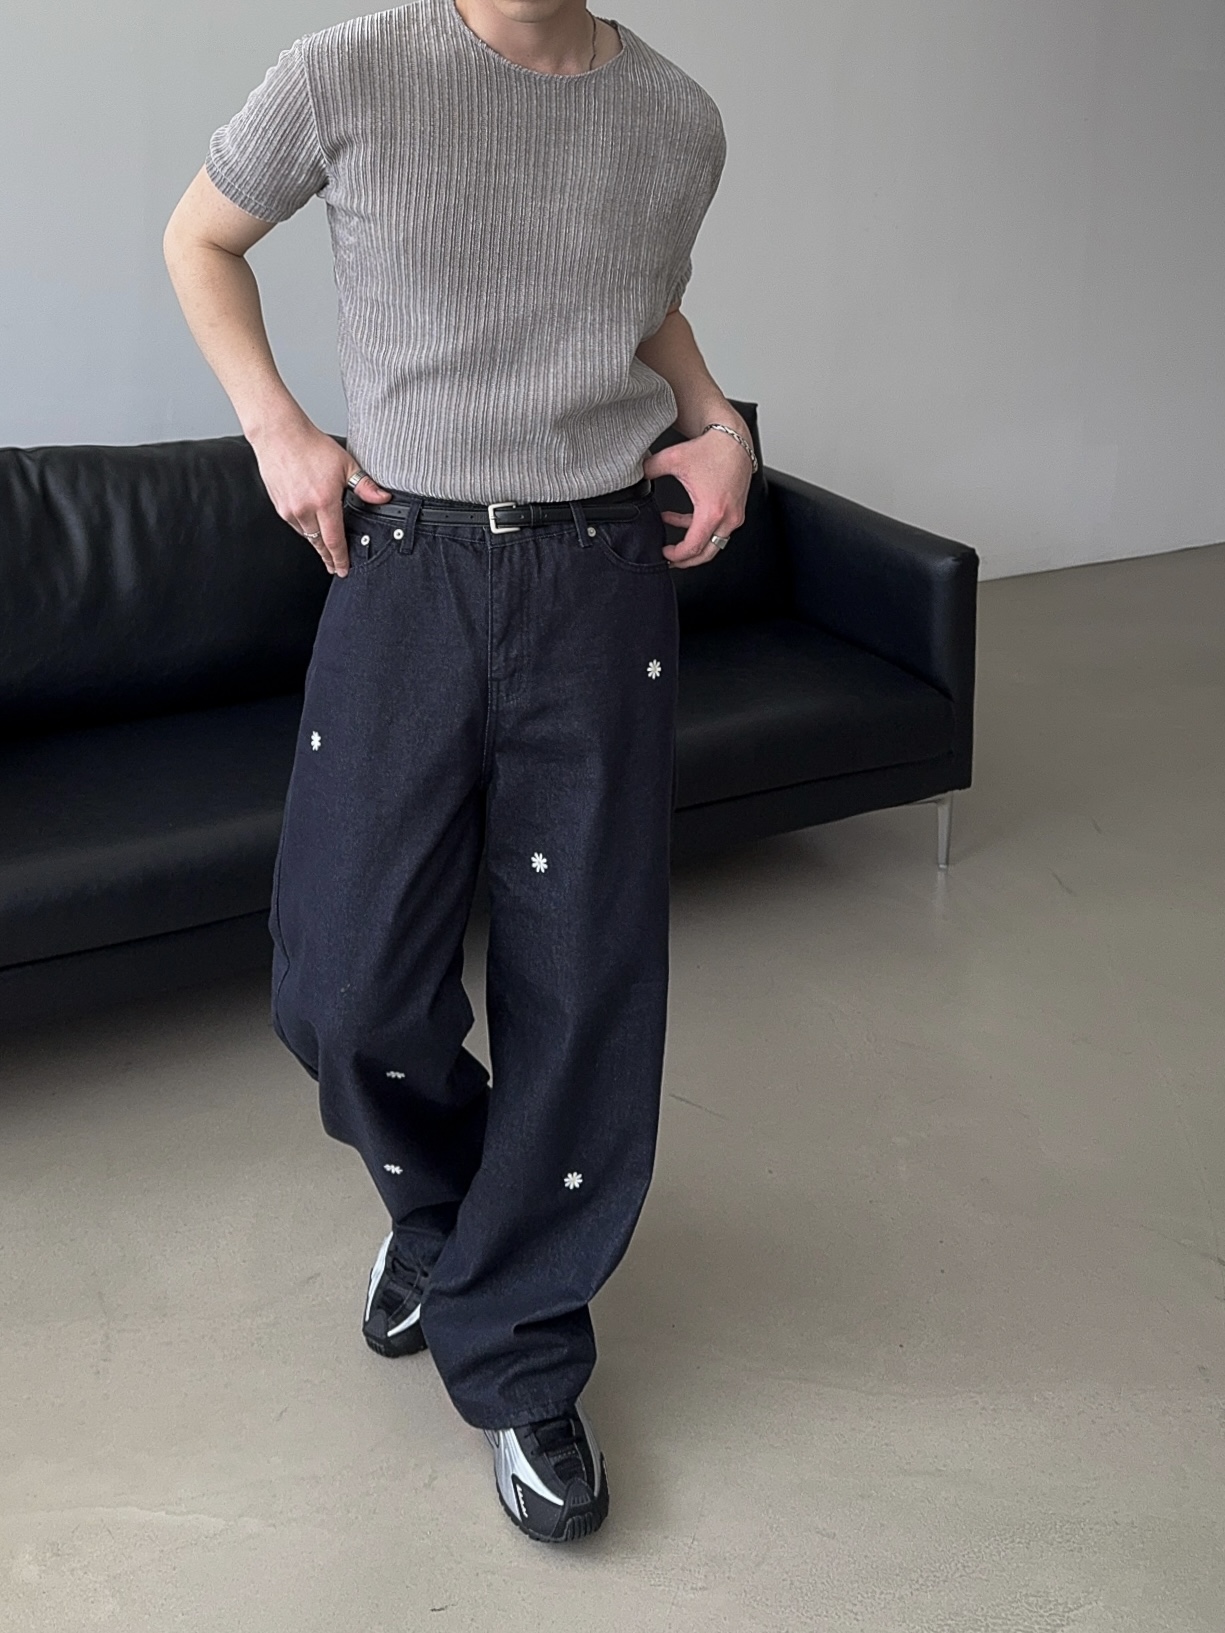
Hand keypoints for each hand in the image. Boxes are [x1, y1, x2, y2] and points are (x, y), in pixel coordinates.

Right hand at [248, 417, 391, 576]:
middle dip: (329, 558)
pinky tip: (312, 527)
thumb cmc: (311, 446)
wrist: (279, 435)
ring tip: (326, 549)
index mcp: (324, 502)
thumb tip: (384, 498)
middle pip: (319, 543)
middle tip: (336, 568)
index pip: (335, 540)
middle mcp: (304, 509)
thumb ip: (365, 486)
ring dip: (317, 543)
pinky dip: (306, 529)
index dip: (341, 558)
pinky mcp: (279, 506)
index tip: (344, 570)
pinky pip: (296, 525)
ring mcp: (289, 509)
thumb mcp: (345, 464)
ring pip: (307, 535)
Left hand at [642, 427, 750, 569]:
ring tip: (674, 544)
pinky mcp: (736, 510)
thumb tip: (635, 474)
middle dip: (686, 561)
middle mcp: (728, 517)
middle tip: (670, 561)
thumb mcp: (674, 459)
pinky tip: (681, 519)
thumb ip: (650, 469)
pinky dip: (700, 530)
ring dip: (693, 544)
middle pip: (707, 554)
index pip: (693, 548)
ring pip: (714, 544)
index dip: (677, 556)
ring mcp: (734, 515)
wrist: (734, 438)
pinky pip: (718, 530)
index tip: (664, 554)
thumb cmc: (712, 448)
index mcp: (712, 511)